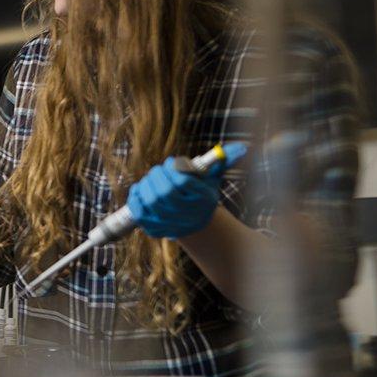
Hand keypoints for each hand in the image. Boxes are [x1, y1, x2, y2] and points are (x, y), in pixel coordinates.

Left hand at [126, 143, 246, 238]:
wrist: (194, 223)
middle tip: (159, 170)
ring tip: (151, 180)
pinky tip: (141, 190)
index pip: (182, 181)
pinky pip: (138, 211)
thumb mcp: (213, 178)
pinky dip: (135, 197)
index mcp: (202, 198)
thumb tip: (241, 147)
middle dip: (158, 175)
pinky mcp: (154, 229)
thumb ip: (223, 160)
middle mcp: (187, 214)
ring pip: (150, 200)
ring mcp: (170, 223)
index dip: (173, 168)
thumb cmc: (201, 193)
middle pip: (164, 191)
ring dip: (146, 184)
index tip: (172, 163)